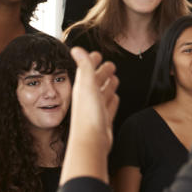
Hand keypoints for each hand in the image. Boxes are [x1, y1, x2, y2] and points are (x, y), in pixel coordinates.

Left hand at [62, 48, 119, 183]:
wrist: (91, 143)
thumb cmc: (88, 115)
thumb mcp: (87, 86)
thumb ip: (85, 67)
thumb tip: (76, 48)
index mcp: (83, 88)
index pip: (87, 70)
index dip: (92, 61)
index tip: (97, 53)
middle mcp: (88, 98)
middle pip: (97, 81)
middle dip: (103, 72)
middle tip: (111, 65)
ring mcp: (96, 110)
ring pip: (104, 94)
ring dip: (109, 86)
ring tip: (114, 79)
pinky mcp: (104, 121)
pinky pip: (109, 108)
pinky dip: (112, 101)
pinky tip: (115, 98)